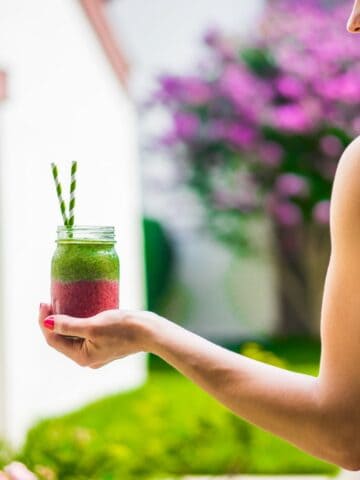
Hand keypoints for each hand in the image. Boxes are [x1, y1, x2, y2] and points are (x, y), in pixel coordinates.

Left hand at [39, 304, 156, 367]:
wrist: (151, 332)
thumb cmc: (123, 329)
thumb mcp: (93, 325)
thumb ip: (69, 325)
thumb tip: (47, 323)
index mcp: (81, 357)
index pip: (53, 339)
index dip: (44, 321)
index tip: (43, 302)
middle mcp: (87, 358)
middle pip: (61, 339)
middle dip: (52, 321)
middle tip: (49, 300)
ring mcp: (96, 351)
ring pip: (72, 335)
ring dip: (64, 320)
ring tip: (60, 303)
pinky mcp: (105, 343)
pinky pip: (84, 333)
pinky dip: (78, 322)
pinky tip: (79, 309)